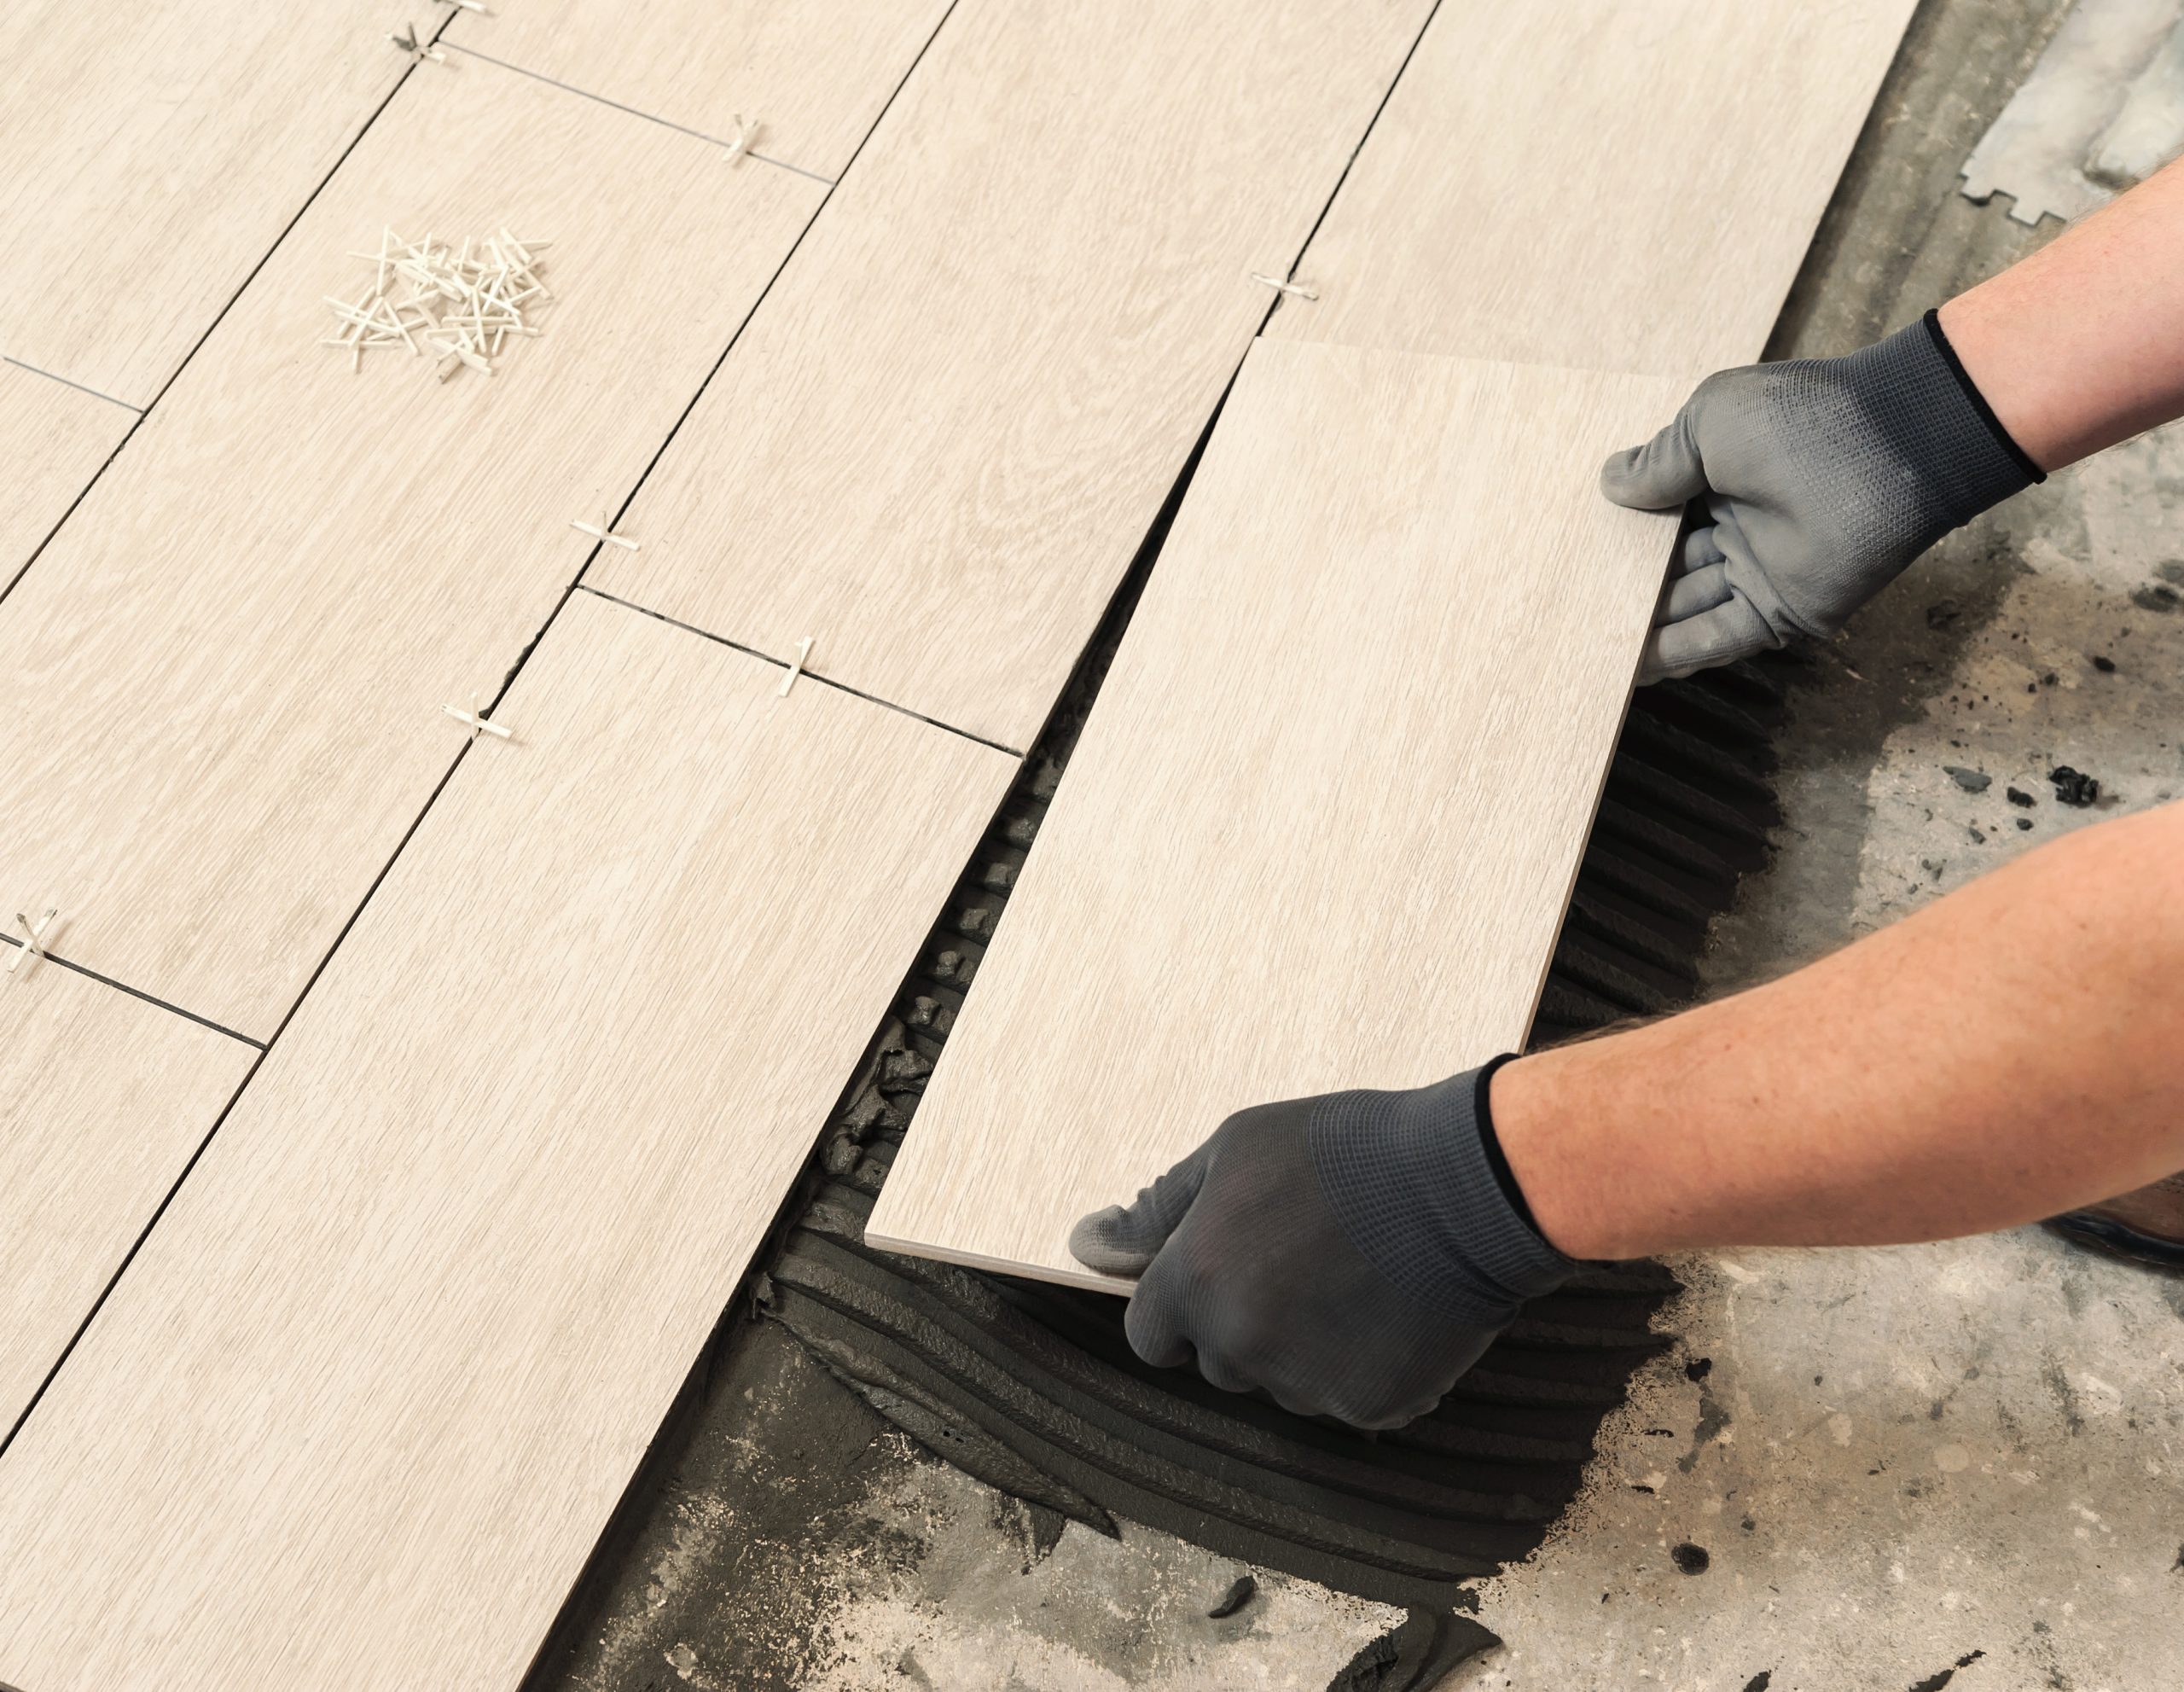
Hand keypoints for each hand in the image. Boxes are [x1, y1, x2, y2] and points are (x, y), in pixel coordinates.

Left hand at [1068, 1064, 1570, 1428]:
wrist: (1466, 1186)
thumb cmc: (1346, 1152)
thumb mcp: (1238, 1147)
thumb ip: (1161, 1207)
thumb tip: (1091, 1242)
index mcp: (1196, 1282)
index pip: (1149, 1333)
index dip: (1175, 1306)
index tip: (1214, 1277)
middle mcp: (1242, 1346)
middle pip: (1217, 1359)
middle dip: (1245, 1321)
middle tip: (1303, 1257)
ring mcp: (1308, 1384)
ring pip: (1282, 1382)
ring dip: (1303, 1345)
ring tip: (1353, 1274)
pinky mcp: (1371, 1405)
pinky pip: (1346, 1397)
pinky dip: (1362, 1363)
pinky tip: (1391, 1306)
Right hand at [1602, 314, 2038, 682]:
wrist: (1888, 449)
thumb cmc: (1799, 419)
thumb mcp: (1708, 423)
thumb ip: (1659, 461)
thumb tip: (1610, 485)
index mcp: (1721, 480)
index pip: (1660, 518)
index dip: (1620, 536)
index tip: (1574, 552)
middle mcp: (1736, 530)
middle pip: (1666, 570)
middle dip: (1621, 588)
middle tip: (1564, 609)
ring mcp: (1756, 575)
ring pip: (1684, 609)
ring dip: (1638, 627)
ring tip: (1579, 645)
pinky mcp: (1778, 612)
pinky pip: (1716, 638)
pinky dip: (1675, 652)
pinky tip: (1628, 664)